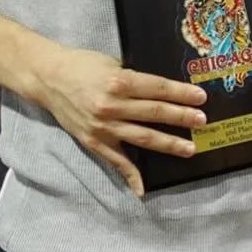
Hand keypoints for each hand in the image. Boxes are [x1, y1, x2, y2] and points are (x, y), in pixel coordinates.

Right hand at [32, 46, 207, 196]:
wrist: (48, 79)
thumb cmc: (83, 65)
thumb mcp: (112, 63)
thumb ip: (134, 79)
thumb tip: (163, 90)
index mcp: (119, 80)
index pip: (157, 88)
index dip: (181, 93)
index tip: (201, 98)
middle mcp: (112, 105)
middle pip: (154, 113)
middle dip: (181, 118)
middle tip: (202, 121)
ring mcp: (103, 126)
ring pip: (142, 137)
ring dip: (168, 143)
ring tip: (189, 148)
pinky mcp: (94, 141)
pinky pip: (116, 161)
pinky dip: (130, 176)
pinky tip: (143, 188)